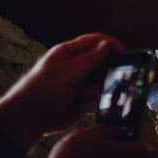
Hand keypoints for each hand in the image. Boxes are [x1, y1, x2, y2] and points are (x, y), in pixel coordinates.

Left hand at [0, 33, 122, 147]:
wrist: (32, 115)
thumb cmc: (42, 87)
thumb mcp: (69, 69)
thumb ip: (91, 58)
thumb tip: (108, 46)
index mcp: (68, 53)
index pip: (94, 42)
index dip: (110, 45)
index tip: (124, 52)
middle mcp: (75, 67)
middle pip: (101, 65)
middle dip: (103, 74)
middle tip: (100, 80)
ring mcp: (79, 84)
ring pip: (101, 85)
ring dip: (94, 91)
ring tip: (78, 96)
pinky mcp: (82, 101)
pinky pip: (97, 101)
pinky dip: (91, 104)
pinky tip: (77, 105)